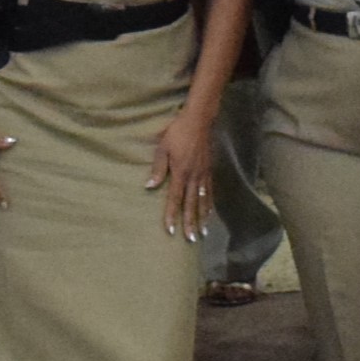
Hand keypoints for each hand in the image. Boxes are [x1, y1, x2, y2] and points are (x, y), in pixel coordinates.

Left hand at [148, 102, 216, 239]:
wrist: (199, 120)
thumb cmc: (177, 132)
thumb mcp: (163, 148)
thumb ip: (158, 168)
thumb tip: (149, 187)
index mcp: (181, 173)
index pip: (175, 199)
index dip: (172, 215)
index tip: (171, 230)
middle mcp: (194, 177)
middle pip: (191, 205)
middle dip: (190, 223)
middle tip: (192, 239)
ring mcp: (204, 174)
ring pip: (203, 201)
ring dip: (202, 217)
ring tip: (203, 232)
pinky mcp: (209, 169)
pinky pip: (210, 191)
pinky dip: (210, 204)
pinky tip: (209, 212)